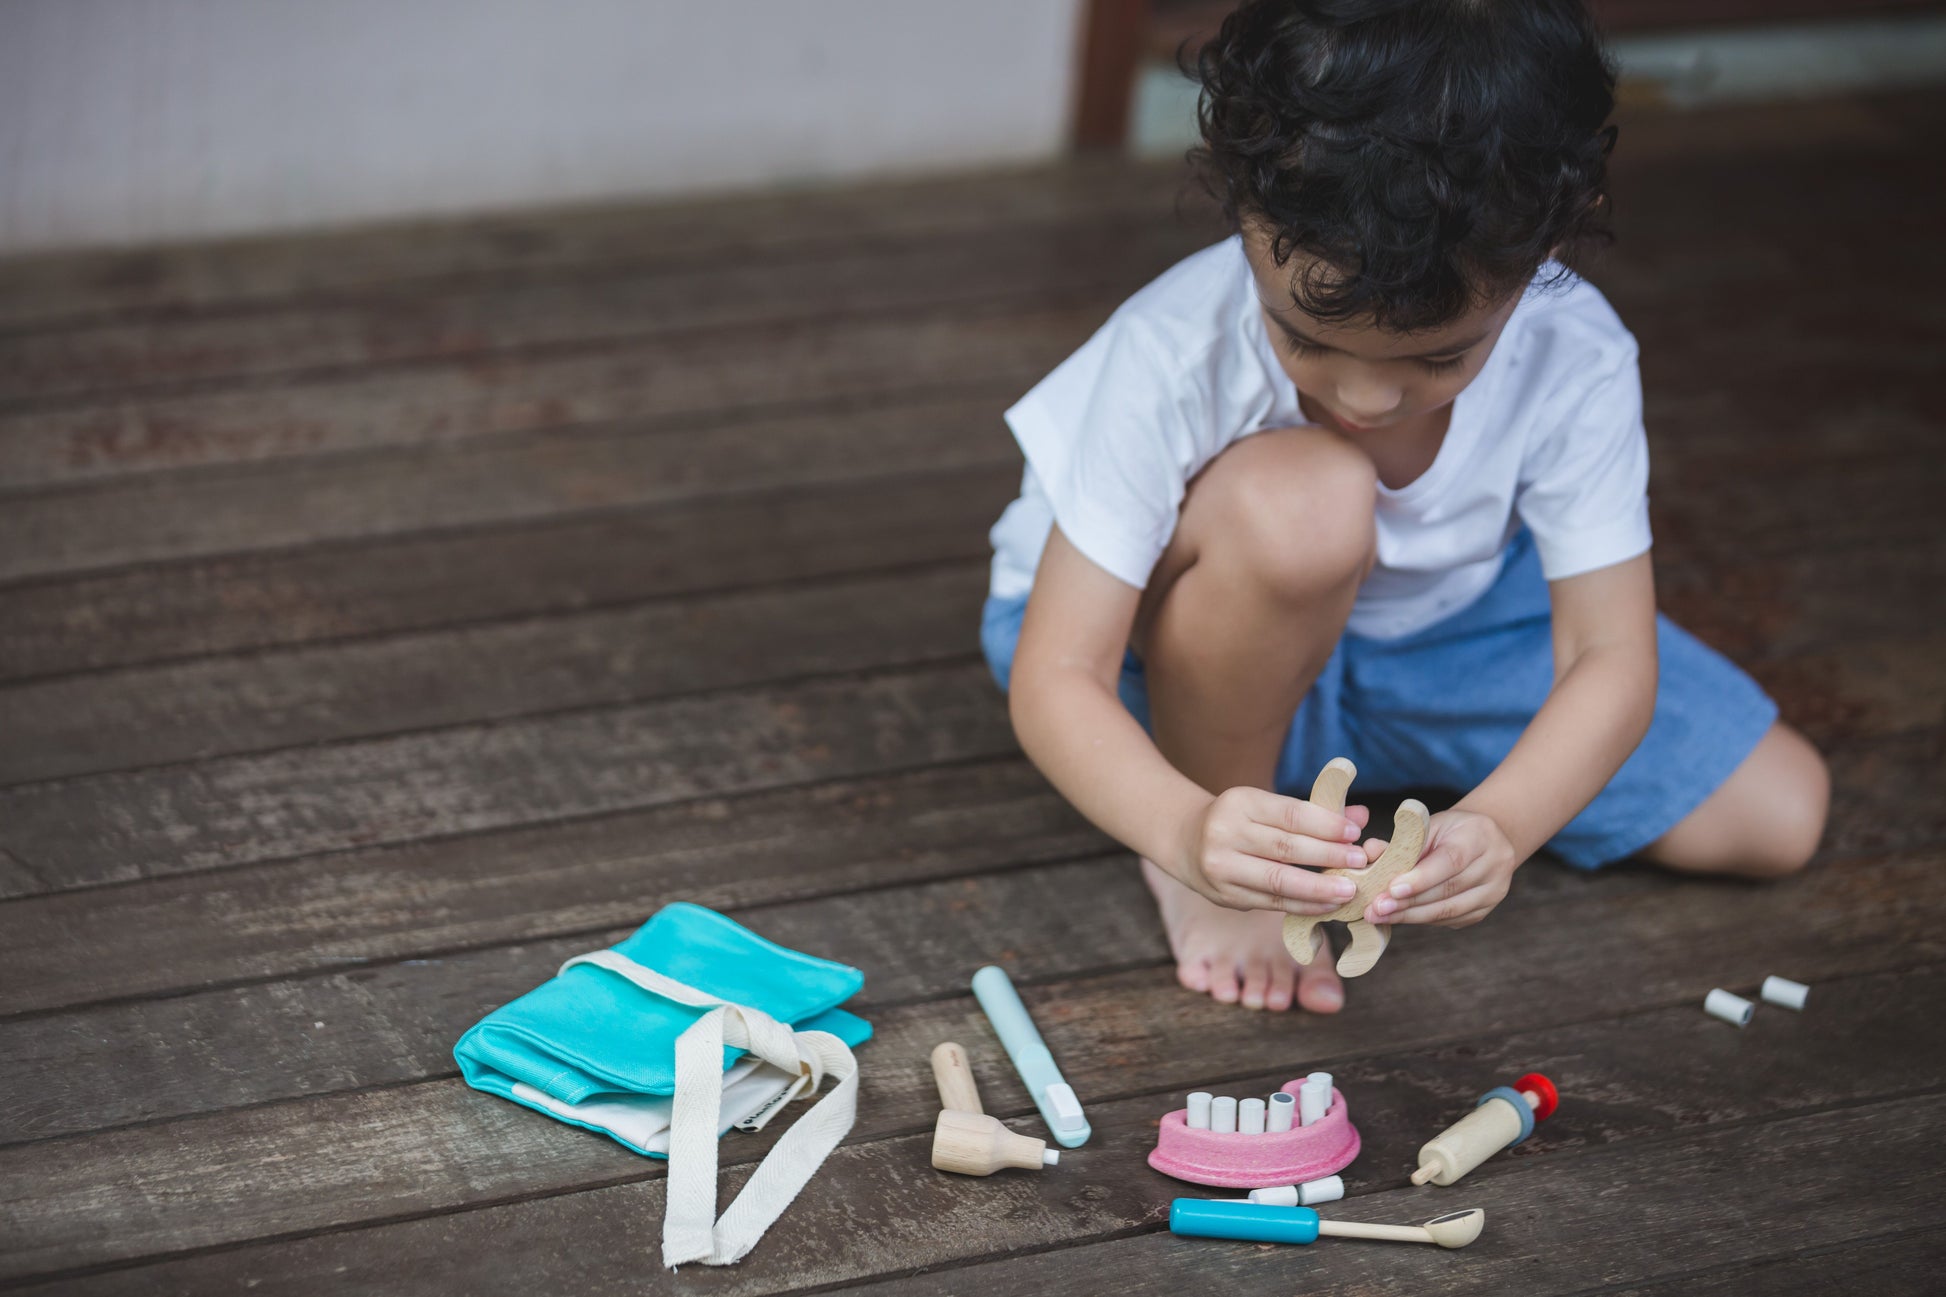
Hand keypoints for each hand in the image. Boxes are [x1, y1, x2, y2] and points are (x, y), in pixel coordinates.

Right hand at [1173, 787, 1372, 913]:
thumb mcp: (1266, 806)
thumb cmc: (1239, 820)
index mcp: (1239, 802)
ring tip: (1349, 890)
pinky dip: (1303, 905)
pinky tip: (1326, 904)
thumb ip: (1312, 812)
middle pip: (1285, 848)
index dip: (1325, 825)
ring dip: (1319, 888)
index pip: (1289, 814)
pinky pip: (1271, 902)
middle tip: (1360, 862)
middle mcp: (1225, 833)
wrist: (1186, 841)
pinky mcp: (1225, 895)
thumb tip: (1360, 817)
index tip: (1354, 833)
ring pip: (1278, 880)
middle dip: (1328, 856)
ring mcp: (1222, 867)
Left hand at [1365, 809, 1517, 928]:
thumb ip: (1403, 840)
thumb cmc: (1451, 830)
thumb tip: (1370, 852)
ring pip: (1449, 910)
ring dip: (1411, 916)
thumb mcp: (1431, 824)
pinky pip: (1451, 919)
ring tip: (1380, 916)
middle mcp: (1494, 865)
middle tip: (1376, 908)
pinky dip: (1423, 919)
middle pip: (1448, 890)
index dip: (1421, 878)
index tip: (1392, 889)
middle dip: (1408, 902)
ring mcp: (1493, 890)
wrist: (1485, 839)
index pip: (1450, 861)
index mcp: (1479, 836)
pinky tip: (1400, 916)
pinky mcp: (1485, 909)